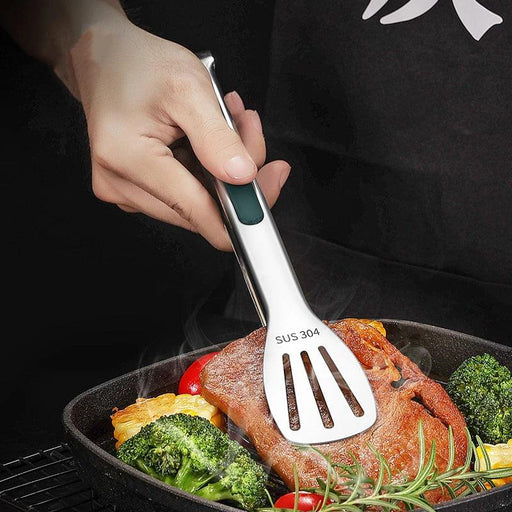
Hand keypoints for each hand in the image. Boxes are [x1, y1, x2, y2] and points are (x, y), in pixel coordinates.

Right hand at [68, 17, 289, 249]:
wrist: (105, 59)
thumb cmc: (138, 65)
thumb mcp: (188, 89)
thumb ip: (217, 138)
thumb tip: (242, 177)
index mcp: (128, 159)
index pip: (195, 211)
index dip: (241, 208)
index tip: (271, 184)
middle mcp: (121, 185)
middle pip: (201, 209)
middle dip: (236, 175)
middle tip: (247, 129)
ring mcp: (127, 190)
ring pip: (198, 201)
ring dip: (224, 167)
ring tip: (228, 122)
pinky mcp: (137, 188)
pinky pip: (187, 192)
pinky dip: (208, 167)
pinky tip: (211, 135)